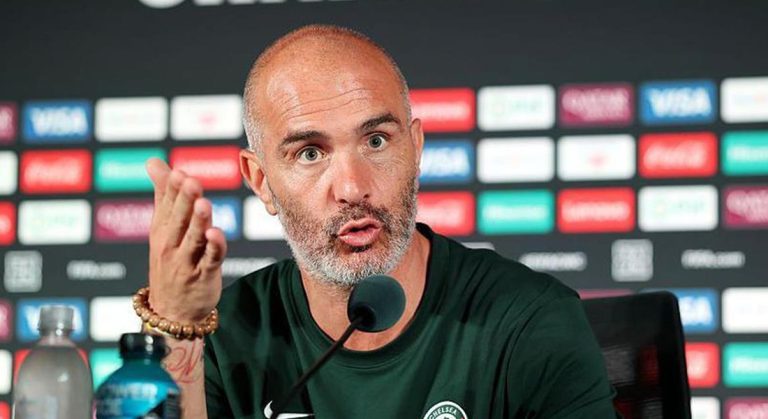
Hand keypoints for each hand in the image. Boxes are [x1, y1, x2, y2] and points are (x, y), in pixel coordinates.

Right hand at [145, 158, 226, 322]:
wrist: (172, 311)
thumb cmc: (170, 261)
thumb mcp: (162, 228)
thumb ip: (162, 194)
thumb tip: (154, 162)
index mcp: (161, 229)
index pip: (166, 205)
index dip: (172, 189)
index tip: (178, 173)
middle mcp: (171, 244)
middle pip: (178, 219)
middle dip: (184, 200)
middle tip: (190, 182)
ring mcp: (187, 261)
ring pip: (193, 238)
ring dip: (198, 221)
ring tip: (203, 203)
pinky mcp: (204, 275)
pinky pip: (210, 260)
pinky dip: (213, 247)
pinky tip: (216, 234)